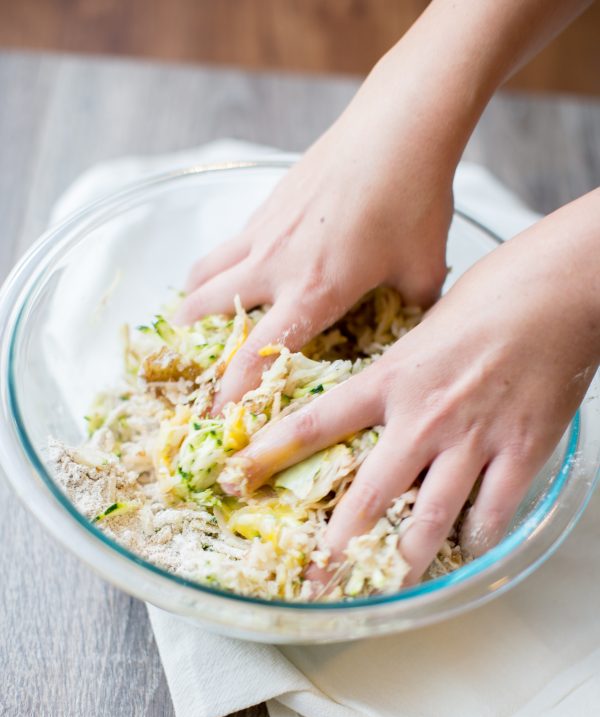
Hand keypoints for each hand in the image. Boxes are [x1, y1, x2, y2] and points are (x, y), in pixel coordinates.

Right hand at [175, 49, 456, 408]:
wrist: (400, 126)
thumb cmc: (416, 200)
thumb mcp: (424, 272)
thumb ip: (411, 316)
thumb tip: (413, 338)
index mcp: (314, 292)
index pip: (257, 357)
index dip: (232, 395)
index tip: (218, 421)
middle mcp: (276, 264)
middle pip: (207, 310)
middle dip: (192, 346)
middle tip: (194, 370)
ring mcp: (264, 231)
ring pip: (204, 273)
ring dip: (194, 303)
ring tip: (196, 323)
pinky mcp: (265, 205)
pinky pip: (226, 245)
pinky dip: (217, 267)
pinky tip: (238, 273)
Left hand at [218, 192, 599, 585]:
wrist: (560, 288)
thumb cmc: (494, 293)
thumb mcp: (423, 326)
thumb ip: (396, 369)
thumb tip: (375, 393)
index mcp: (390, 379)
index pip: (314, 423)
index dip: (268, 454)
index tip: (234, 478)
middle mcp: (423, 416)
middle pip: (368, 494)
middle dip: (336, 545)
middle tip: (313, 580)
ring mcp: (472, 438)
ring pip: (428, 518)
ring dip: (402, 561)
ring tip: (384, 590)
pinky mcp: (520, 451)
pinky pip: (492, 512)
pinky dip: (476, 537)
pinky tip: (464, 551)